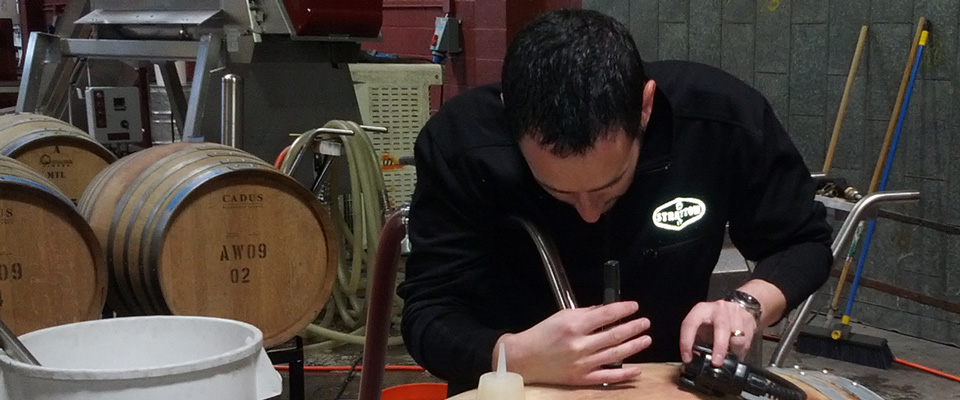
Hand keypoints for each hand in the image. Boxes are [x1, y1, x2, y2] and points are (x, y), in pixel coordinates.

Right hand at [495, 301, 651, 385]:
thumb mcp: (561, 316)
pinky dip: (624, 374)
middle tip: (645, 322)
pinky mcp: (582, 378)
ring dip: (634, 346)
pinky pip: (608, 377)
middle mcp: (579, 345)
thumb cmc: (542, 335)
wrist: (525, 358)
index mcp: (574, 325)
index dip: (623, 310)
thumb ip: (585, 313)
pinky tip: (637, 368)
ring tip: (646, 339)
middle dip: (633, 327)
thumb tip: (606, 311)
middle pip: (614, 335)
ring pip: (615, 354)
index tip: (634, 306)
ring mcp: (582, 363)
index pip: (606, 315)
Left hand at [678, 300, 756, 366]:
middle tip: (716, 363)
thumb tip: (692, 358)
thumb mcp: (700, 326)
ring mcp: (736, 314)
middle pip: (721, 327)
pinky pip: (747, 342)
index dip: (687, 342)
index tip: (688, 358)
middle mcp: (719, 309)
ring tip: (728, 357)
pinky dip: (741, 351)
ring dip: (733, 352)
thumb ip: (694, 340)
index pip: (690, 324)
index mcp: (702, 310)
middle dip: (719, 347)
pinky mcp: (749, 321)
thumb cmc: (715, 320)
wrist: (738, 308)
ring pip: (738, 337)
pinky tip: (736, 351)